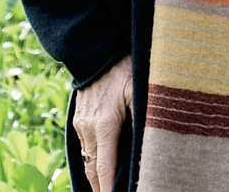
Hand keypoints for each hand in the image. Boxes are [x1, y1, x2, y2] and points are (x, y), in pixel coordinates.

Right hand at [73, 54, 133, 191]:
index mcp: (105, 124)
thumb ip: (142, 115)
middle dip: (101, 188)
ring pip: (88, 159)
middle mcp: (89, 128)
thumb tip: (150, 139)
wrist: (96, 50)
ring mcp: (81, 124)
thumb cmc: (122, 67)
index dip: (109, 187)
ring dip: (97, 176)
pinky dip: (92, 160)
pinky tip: (102, 166)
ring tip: (108, 188)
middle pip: (93, 170)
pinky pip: (84, 146)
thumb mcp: (136, 88)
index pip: (105, 167)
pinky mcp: (78, 119)